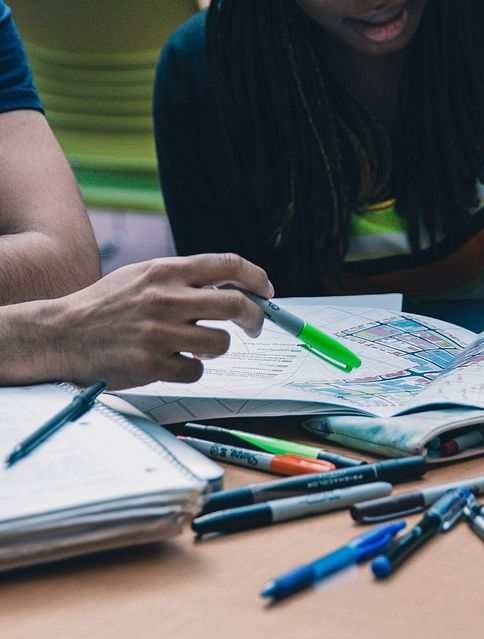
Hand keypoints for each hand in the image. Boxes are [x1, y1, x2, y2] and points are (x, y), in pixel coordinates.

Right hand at [44, 253, 273, 389]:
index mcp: (165, 271)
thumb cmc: (106, 306)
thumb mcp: (142, 277)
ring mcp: (159, 333)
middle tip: (254, 326)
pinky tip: (175, 362)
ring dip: (219, 348)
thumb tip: (234, 287)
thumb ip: (184, 279)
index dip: (256, 277)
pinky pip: (197, 370)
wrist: (59, 334)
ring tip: (201, 346)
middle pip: (237, 306)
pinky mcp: (152, 365)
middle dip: (256, 318)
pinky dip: (192, 369)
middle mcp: (165, 299)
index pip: (228, 265)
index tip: (266, 290)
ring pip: (221, 343)